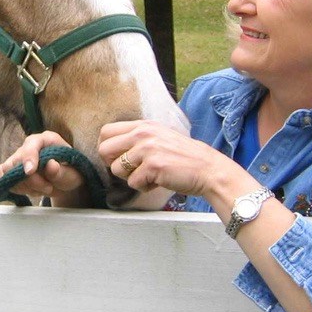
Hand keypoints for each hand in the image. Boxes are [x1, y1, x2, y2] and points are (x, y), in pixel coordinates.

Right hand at [0, 131, 87, 206]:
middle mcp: (29, 145)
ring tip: (42, 188)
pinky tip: (30, 190)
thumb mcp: (73, 175)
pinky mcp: (10, 168)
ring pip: (7, 171)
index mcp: (46, 139)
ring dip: (24, 186)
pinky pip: (2, 177)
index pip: (31, 144)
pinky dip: (15, 188)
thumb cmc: (70, 173)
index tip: (30, 172)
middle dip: (31, 181)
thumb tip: (51, 165)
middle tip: (48, 188)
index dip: (28, 157)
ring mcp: (18, 156)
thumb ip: (62, 172)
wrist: (65, 181)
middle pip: (17, 161)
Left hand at [98, 120, 233, 200]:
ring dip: (131, 177)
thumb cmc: (183, 157)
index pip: (106, 131)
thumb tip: (111, 150)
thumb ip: (138, 138)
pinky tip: (159, 181)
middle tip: (130, 170)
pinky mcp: (153, 166)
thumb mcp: (159, 136)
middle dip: (113, 164)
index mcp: (143, 125)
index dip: (108, 148)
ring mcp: (147, 149)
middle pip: (104, 150)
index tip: (118, 158)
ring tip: (149, 175)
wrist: (208, 169)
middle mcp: (143, 133)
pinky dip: (144, 187)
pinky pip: (133, 183)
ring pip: (116, 169)